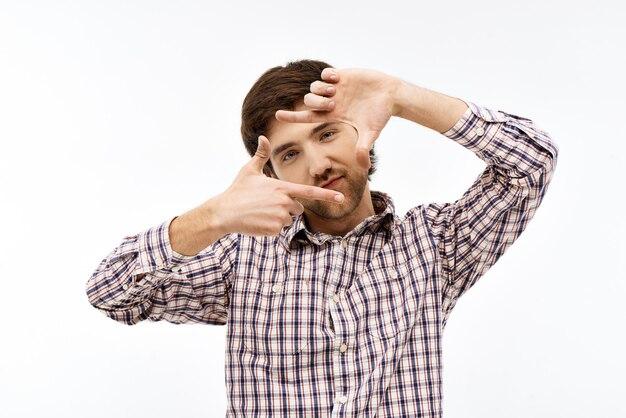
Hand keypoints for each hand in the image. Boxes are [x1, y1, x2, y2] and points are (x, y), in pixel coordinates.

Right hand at [215, 136, 344, 236]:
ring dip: (279, 218)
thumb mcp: (249, 170)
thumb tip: (263, 138)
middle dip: (287, 207)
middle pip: (298, 208)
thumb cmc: (238, 190)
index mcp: (281, 187)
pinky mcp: (274, 230)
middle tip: (267, 204)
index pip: (309, 192)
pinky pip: (280, 230)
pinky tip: (258, 221)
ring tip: (261, 212)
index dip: (326, 195)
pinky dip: (271, 228)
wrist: (224, 212)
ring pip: (289, 220)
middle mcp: (284, 202)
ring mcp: (279, 217)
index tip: (341, 197)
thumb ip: (261, 155)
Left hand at [275, 68, 398, 168]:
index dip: (292, 116)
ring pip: (314, 87)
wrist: (391, 96)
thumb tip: (364, 167)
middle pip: (309, 101)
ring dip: (320, 89)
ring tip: (335, 91)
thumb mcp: (371, 133)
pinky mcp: (341, 76)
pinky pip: (325, 74)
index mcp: (333, 116)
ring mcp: (335, 89)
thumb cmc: (380, 115)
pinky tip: (338, 79)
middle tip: (331, 102)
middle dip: (315, 102)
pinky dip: (327, 76)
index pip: (307, 117)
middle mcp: (331, 102)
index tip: (277, 115)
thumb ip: (364, 148)